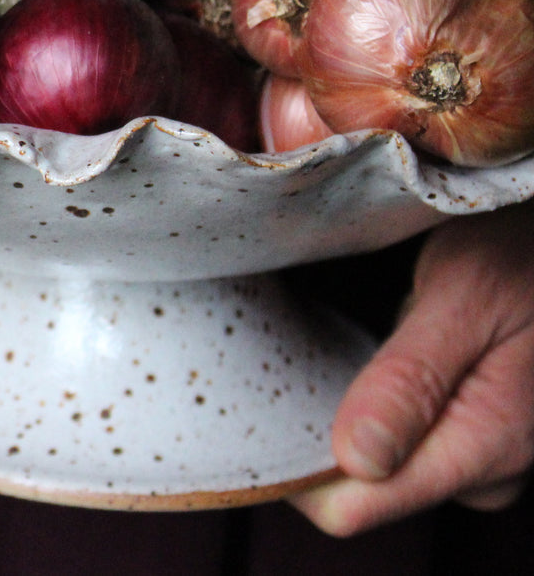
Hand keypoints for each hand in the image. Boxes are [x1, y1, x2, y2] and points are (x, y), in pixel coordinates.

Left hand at [289, 204, 533, 534]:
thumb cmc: (522, 256)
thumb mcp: (467, 296)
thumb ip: (414, 378)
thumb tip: (357, 458)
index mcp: (486, 447)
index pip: (354, 506)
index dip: (293, 469)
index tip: (255, 407)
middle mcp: (481, 471)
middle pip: (353, 490)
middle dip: (309, 435)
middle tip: (288, 360)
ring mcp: (472, 455)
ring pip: (365, 464)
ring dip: (330, 413)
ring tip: (322, 347)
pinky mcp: (459, 432)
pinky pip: (384, 438)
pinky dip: (352, 401)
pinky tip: (344, 354)